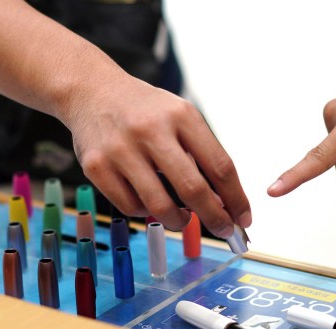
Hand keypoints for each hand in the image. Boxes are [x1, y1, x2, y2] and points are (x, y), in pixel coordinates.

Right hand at [68, 75, 251, 236]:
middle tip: (224, 230)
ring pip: (159, 205)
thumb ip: (201, 153)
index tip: (243, 219)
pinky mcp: (96, 166)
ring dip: (178, 221)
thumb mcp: (179, 116)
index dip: (235, 199)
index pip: (219, 166)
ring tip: (181, 218)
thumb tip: (223, 202)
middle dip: (214, 218)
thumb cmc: (144, 110)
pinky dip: (144, 211)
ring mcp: (120, 149)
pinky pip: (129, 206)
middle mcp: (150, 131)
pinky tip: (148, 201)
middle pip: (193, 189)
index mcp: (180, 115)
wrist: (92, 91)